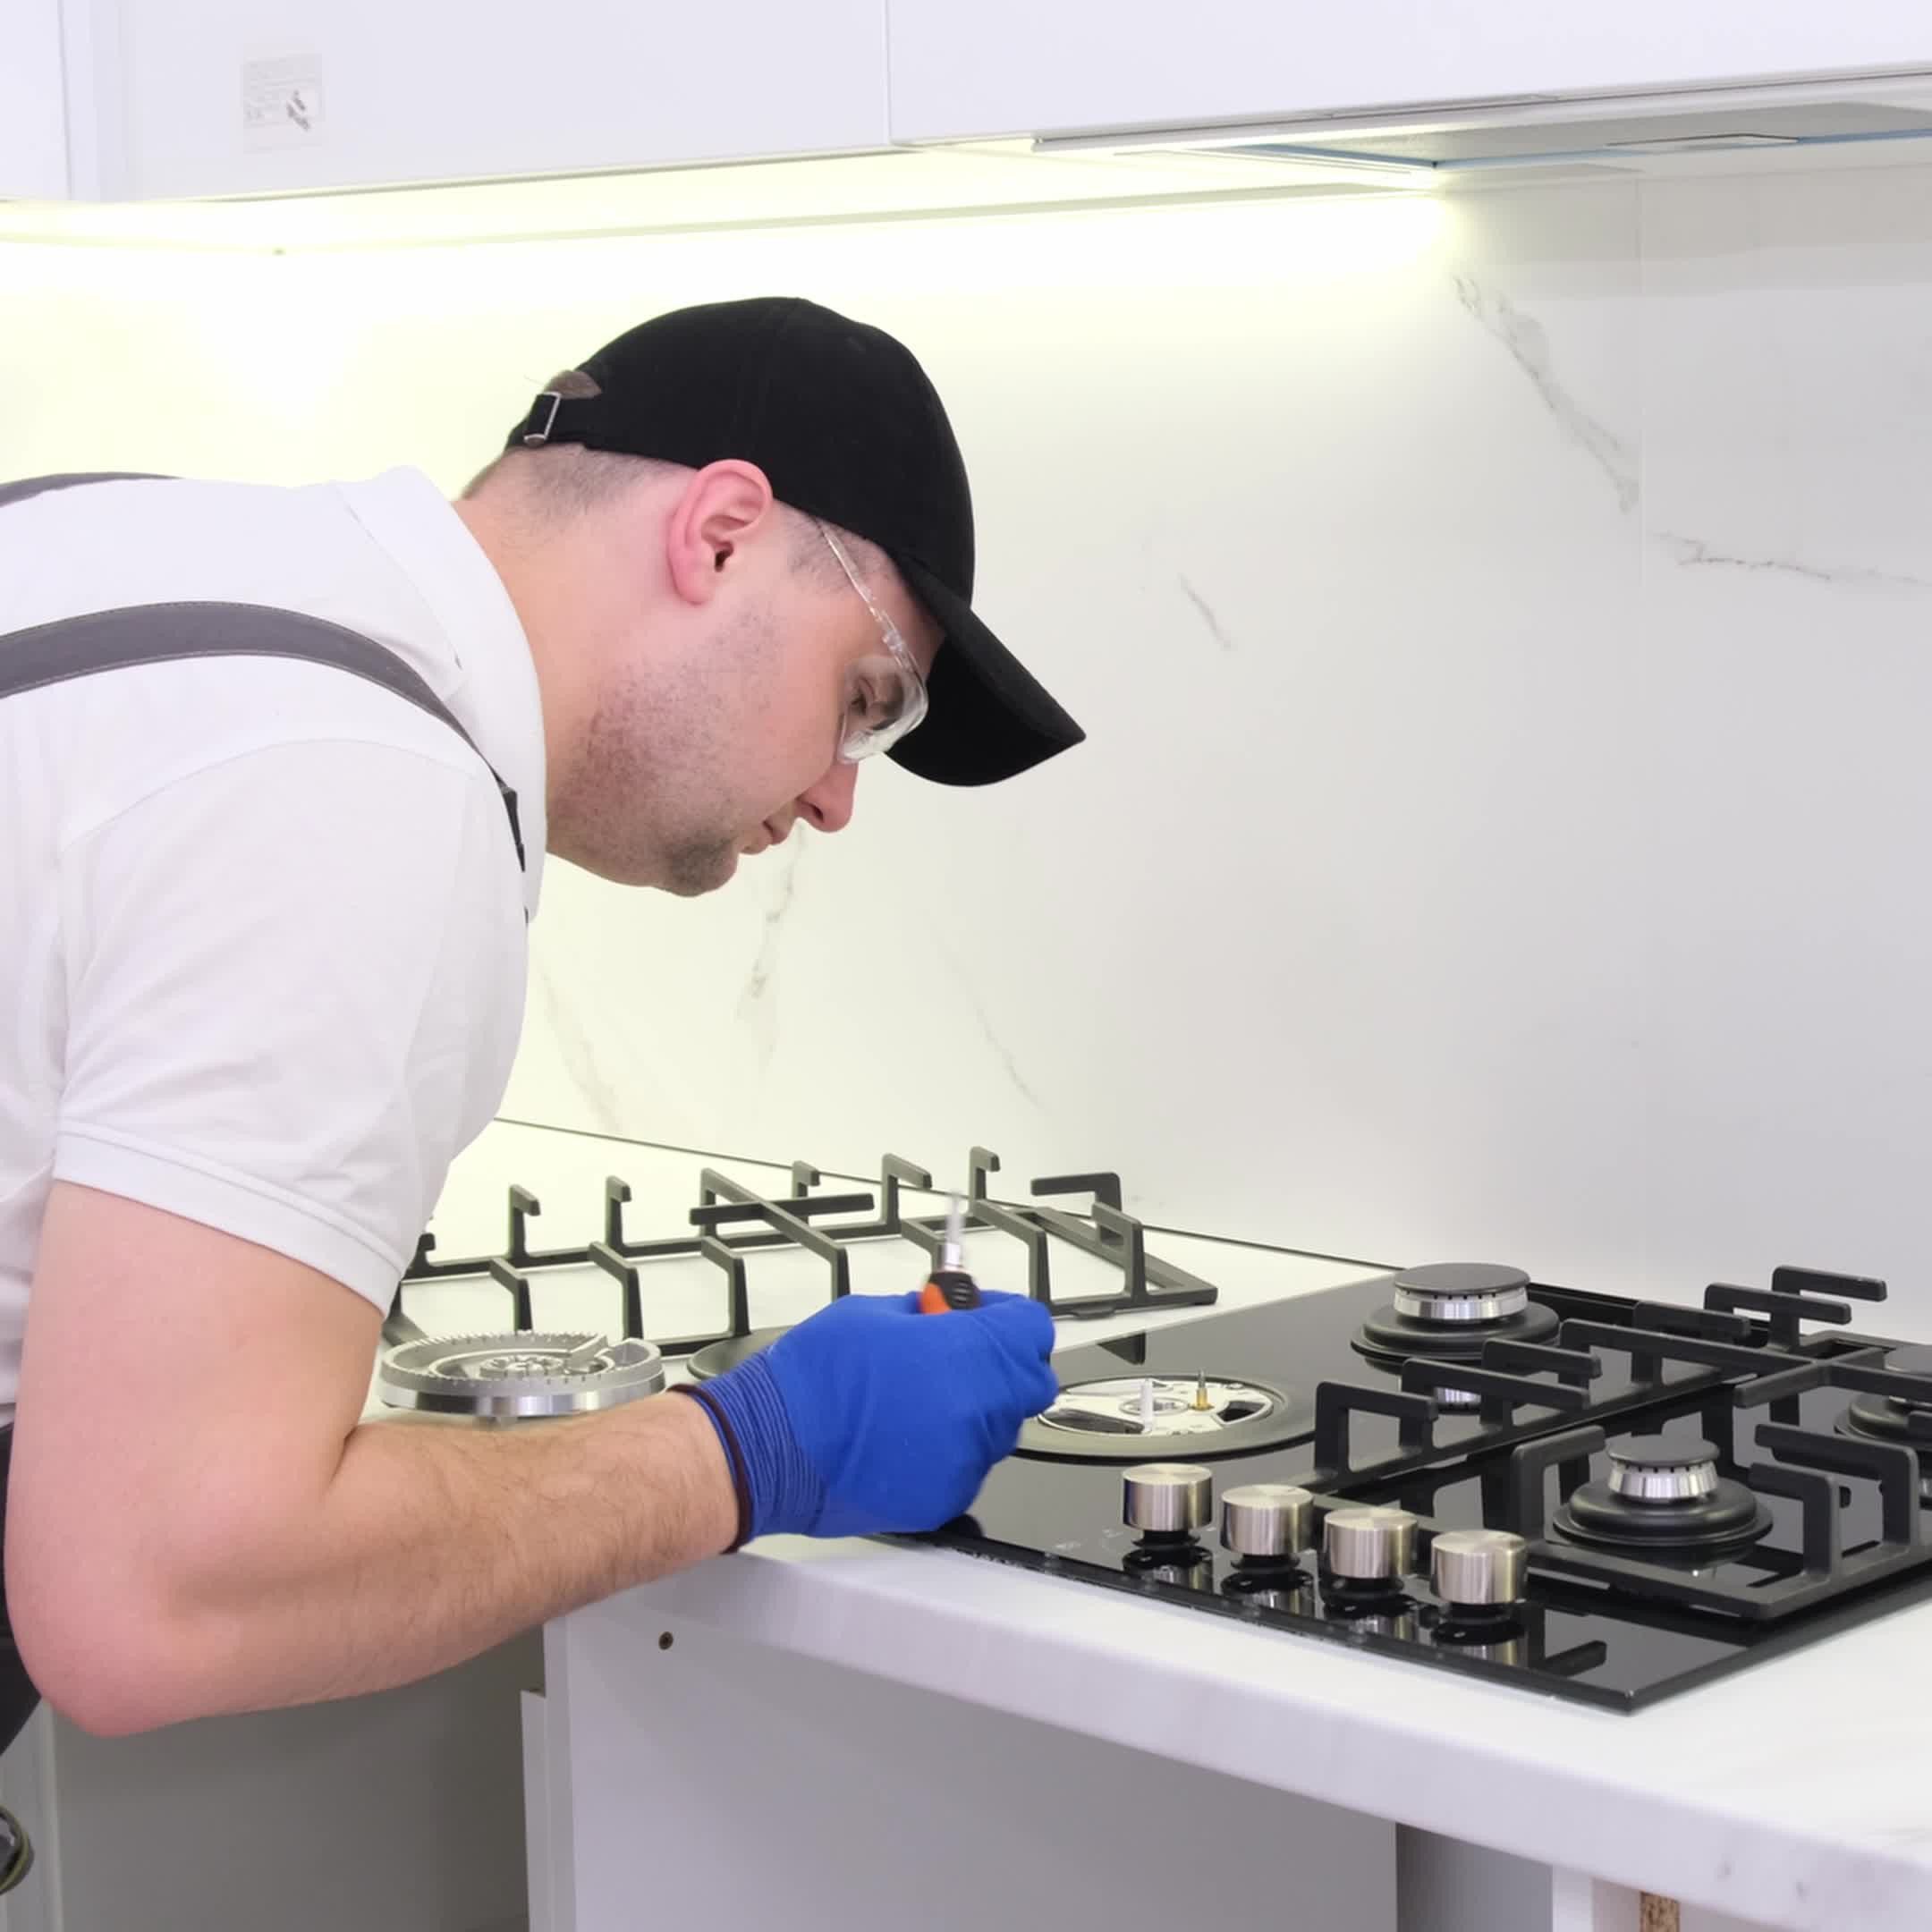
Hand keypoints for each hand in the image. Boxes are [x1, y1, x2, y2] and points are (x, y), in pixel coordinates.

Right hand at [679, 1289, 1057, 1540]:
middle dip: (1000, 1366)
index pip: (1032, 1330)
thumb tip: (947, 1315)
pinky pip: (967, 1465)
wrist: (772, 1445)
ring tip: (917, 1399)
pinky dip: (947, 1449)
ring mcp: (964, 1461)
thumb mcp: (877, 1314)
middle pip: (1027, 1383)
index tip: (985, 1316)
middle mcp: (978, 1412)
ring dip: (974, 1409)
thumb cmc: (816, 1376)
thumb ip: (928, 1315)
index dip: (1008, 1318)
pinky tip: (902, 1437)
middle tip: (956, 1356)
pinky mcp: (944, 1499)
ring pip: (998, 1428)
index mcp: (968, 1355)